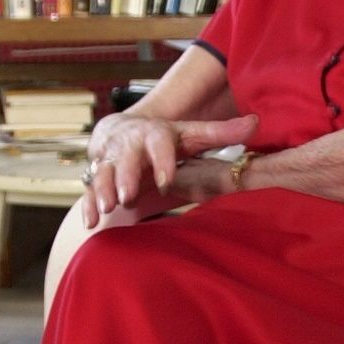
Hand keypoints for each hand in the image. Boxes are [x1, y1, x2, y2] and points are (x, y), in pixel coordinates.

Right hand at [81, 109, 256, 227]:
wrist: (121, 132)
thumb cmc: (165, 139)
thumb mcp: (192, 134)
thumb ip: (222, 133)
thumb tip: (256, 123)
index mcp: (155, 133)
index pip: (159, 144)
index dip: (162, 162)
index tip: (166, 182)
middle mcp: (129, 144)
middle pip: (126, 158)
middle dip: (125, 176)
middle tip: (128, 195)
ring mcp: (110, 160)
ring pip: (102, 172)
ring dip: (103, 188)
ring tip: (108, 205)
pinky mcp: (95, 175)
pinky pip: (88, 190)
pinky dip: (88, 205)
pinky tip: (91, 221)